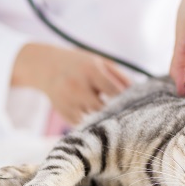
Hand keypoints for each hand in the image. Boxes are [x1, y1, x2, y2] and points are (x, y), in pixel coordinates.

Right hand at [12, 43, 129, 124]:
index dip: (126, 99)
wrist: (46, 66)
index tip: (134, 104)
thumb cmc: (81, 64)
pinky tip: (92, 114)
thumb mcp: (99, 62)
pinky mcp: (63, 113)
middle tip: (125, 114)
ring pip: (94, 118)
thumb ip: (120, 76)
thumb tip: (139, 94)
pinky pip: (84, 124)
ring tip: (107, 113)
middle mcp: (78, 86)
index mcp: (91, 70)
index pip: (115, 91)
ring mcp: (68, 101)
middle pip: (104, 108)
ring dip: (103, 118)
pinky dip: (91, 122)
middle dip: (114, 111)